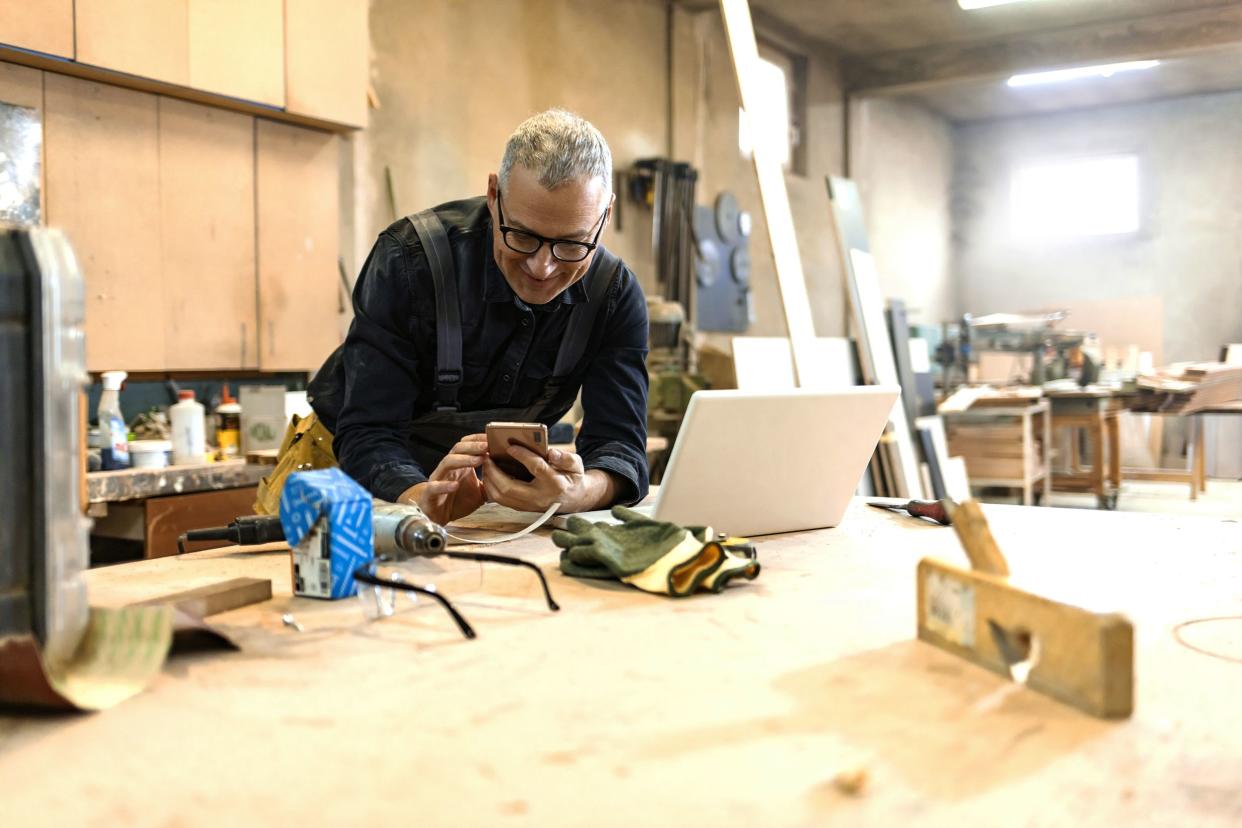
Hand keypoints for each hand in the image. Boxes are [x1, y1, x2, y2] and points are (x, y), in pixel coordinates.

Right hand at [399, 434, 487, 523]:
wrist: (437, 517)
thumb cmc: (457, 501)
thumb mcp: (480, 492)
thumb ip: (491, 483)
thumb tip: (511, 477)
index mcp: (460, 466)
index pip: (467, 445)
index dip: (478, 440)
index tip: (492, 438)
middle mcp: (449, 469)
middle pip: (458, 449)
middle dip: (473, 446)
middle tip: (488, 445)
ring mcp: (438, 479)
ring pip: (447, 462)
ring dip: (463, 459)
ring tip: (478, 460)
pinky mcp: (429, 494)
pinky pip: (434, 486)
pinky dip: (444, 485)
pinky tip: (455, 485)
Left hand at [482, 446, 613, 513]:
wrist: (572, 500)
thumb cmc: (572, 478)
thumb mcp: (576, 465)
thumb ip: (566, 458)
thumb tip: (551, 452)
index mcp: (555, 484)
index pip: (536, 468)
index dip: (523, 456)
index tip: (510, 446)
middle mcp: (540, 497)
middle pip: (510, 487)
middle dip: (494, 471)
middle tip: (487, 456)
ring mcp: (529, 506)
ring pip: (501, 496)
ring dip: (490, 480)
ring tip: (486, 463)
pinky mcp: (522, 508)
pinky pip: (501, 500)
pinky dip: (491, 487)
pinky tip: (490, 474)